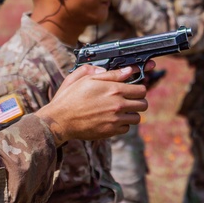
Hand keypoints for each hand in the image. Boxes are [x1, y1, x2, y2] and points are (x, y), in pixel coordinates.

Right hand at [36, 63, 151, 145]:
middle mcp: (118, 105)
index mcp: (113, 89)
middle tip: (128, 100)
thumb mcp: (87, 79)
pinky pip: (126, 128)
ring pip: (137, 118)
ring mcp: (116, 119)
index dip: (138, 88)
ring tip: (120, 110)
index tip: (133, 89)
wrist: (60, 120)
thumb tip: (128, 70)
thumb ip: (110, 73)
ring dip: (131, 113)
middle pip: (143, 104)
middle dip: (138, 101)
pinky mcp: (111, 131)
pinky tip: (112, 119)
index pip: (141, 89)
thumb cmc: (71, 97)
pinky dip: (122, 124)